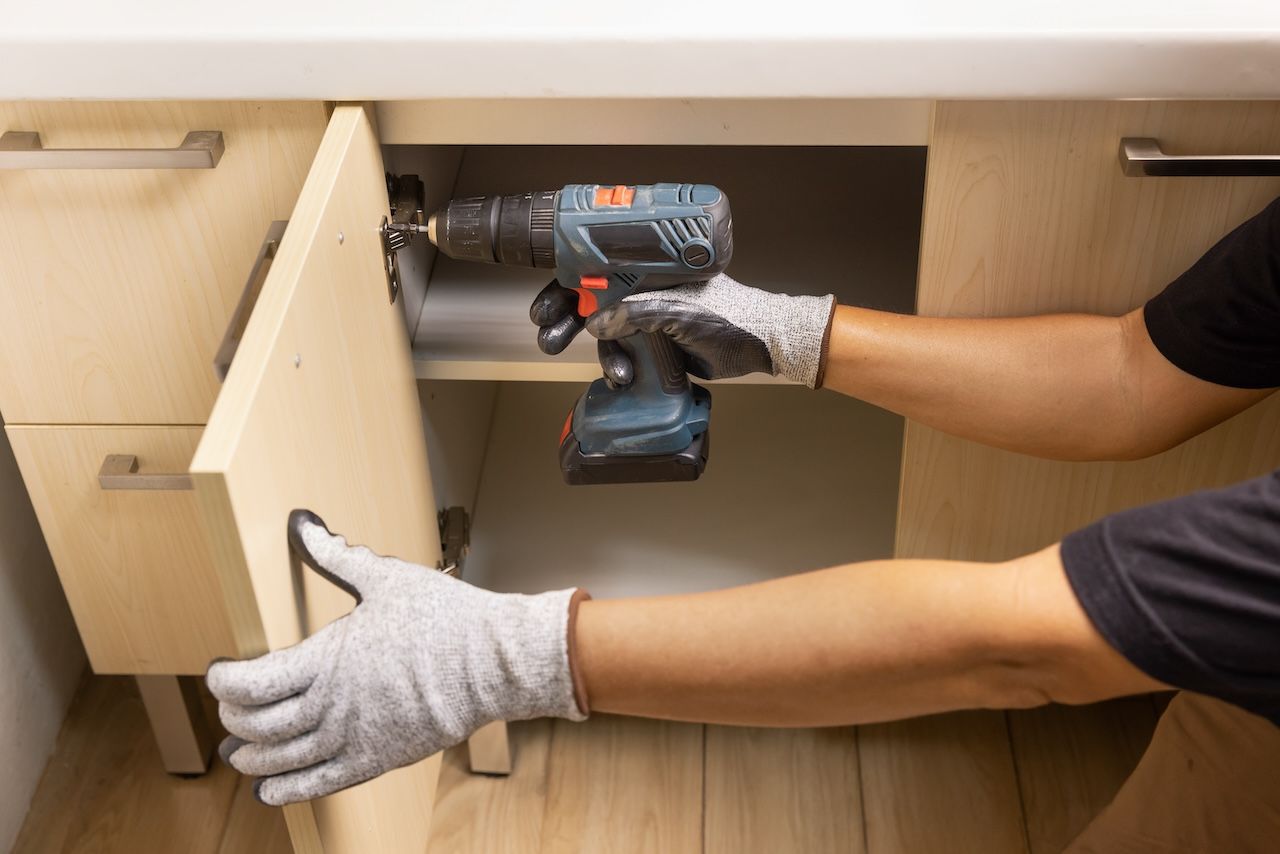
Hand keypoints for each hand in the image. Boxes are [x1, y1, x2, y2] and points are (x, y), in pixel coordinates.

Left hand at [206, 510, 586, 805]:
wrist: (493, 662)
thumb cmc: (444, 617)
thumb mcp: (385, 578)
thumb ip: (336, 556)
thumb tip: (304, 525)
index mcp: (326, 659)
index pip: (252, 682)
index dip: (224, 681)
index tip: (218, 673)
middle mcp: (332, 705)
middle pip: (258, 725)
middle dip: (233, 719)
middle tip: (229, 709)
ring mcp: (353, 737)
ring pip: (281, 760)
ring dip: (251, 759)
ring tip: (238, 756)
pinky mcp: (377, 760)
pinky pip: (319, 784)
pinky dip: (286, 790)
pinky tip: (269, 790)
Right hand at [530, 274, 836, 388]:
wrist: (761, 345)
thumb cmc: (730, 314)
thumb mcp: (678, 309)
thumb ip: (635, 312)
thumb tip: (596, 324)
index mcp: (647, 267)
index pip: (594, 268)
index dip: (565, 285)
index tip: (545, 307)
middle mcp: (644, 287)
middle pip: (591, 301)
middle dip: (567, 321)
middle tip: (550, 337)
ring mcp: (649, 317)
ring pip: (607, 333)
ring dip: (601, 353)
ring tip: (614, 372)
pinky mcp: (657, 344)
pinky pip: (626, 353)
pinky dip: (618, 367)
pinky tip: (622, 378)